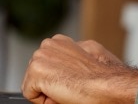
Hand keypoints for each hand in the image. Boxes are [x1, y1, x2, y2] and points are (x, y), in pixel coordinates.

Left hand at [21, 34, 137, 103]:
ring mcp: (41, 56)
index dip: (57, 79)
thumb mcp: (89, 54)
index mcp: (60, 41)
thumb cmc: (103, 75)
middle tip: (70, 87)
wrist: (107, 84)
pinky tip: (61, 94)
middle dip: (49, 84)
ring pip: (32, 84)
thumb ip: (71, 55)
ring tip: (67, 89)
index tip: (72, 81)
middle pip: (36, 74)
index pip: (46, 65)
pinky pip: (30, 94)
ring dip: (47, 92)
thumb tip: (64, 64)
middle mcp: (48, 44)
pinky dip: (43, 101)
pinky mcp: (36, 71)